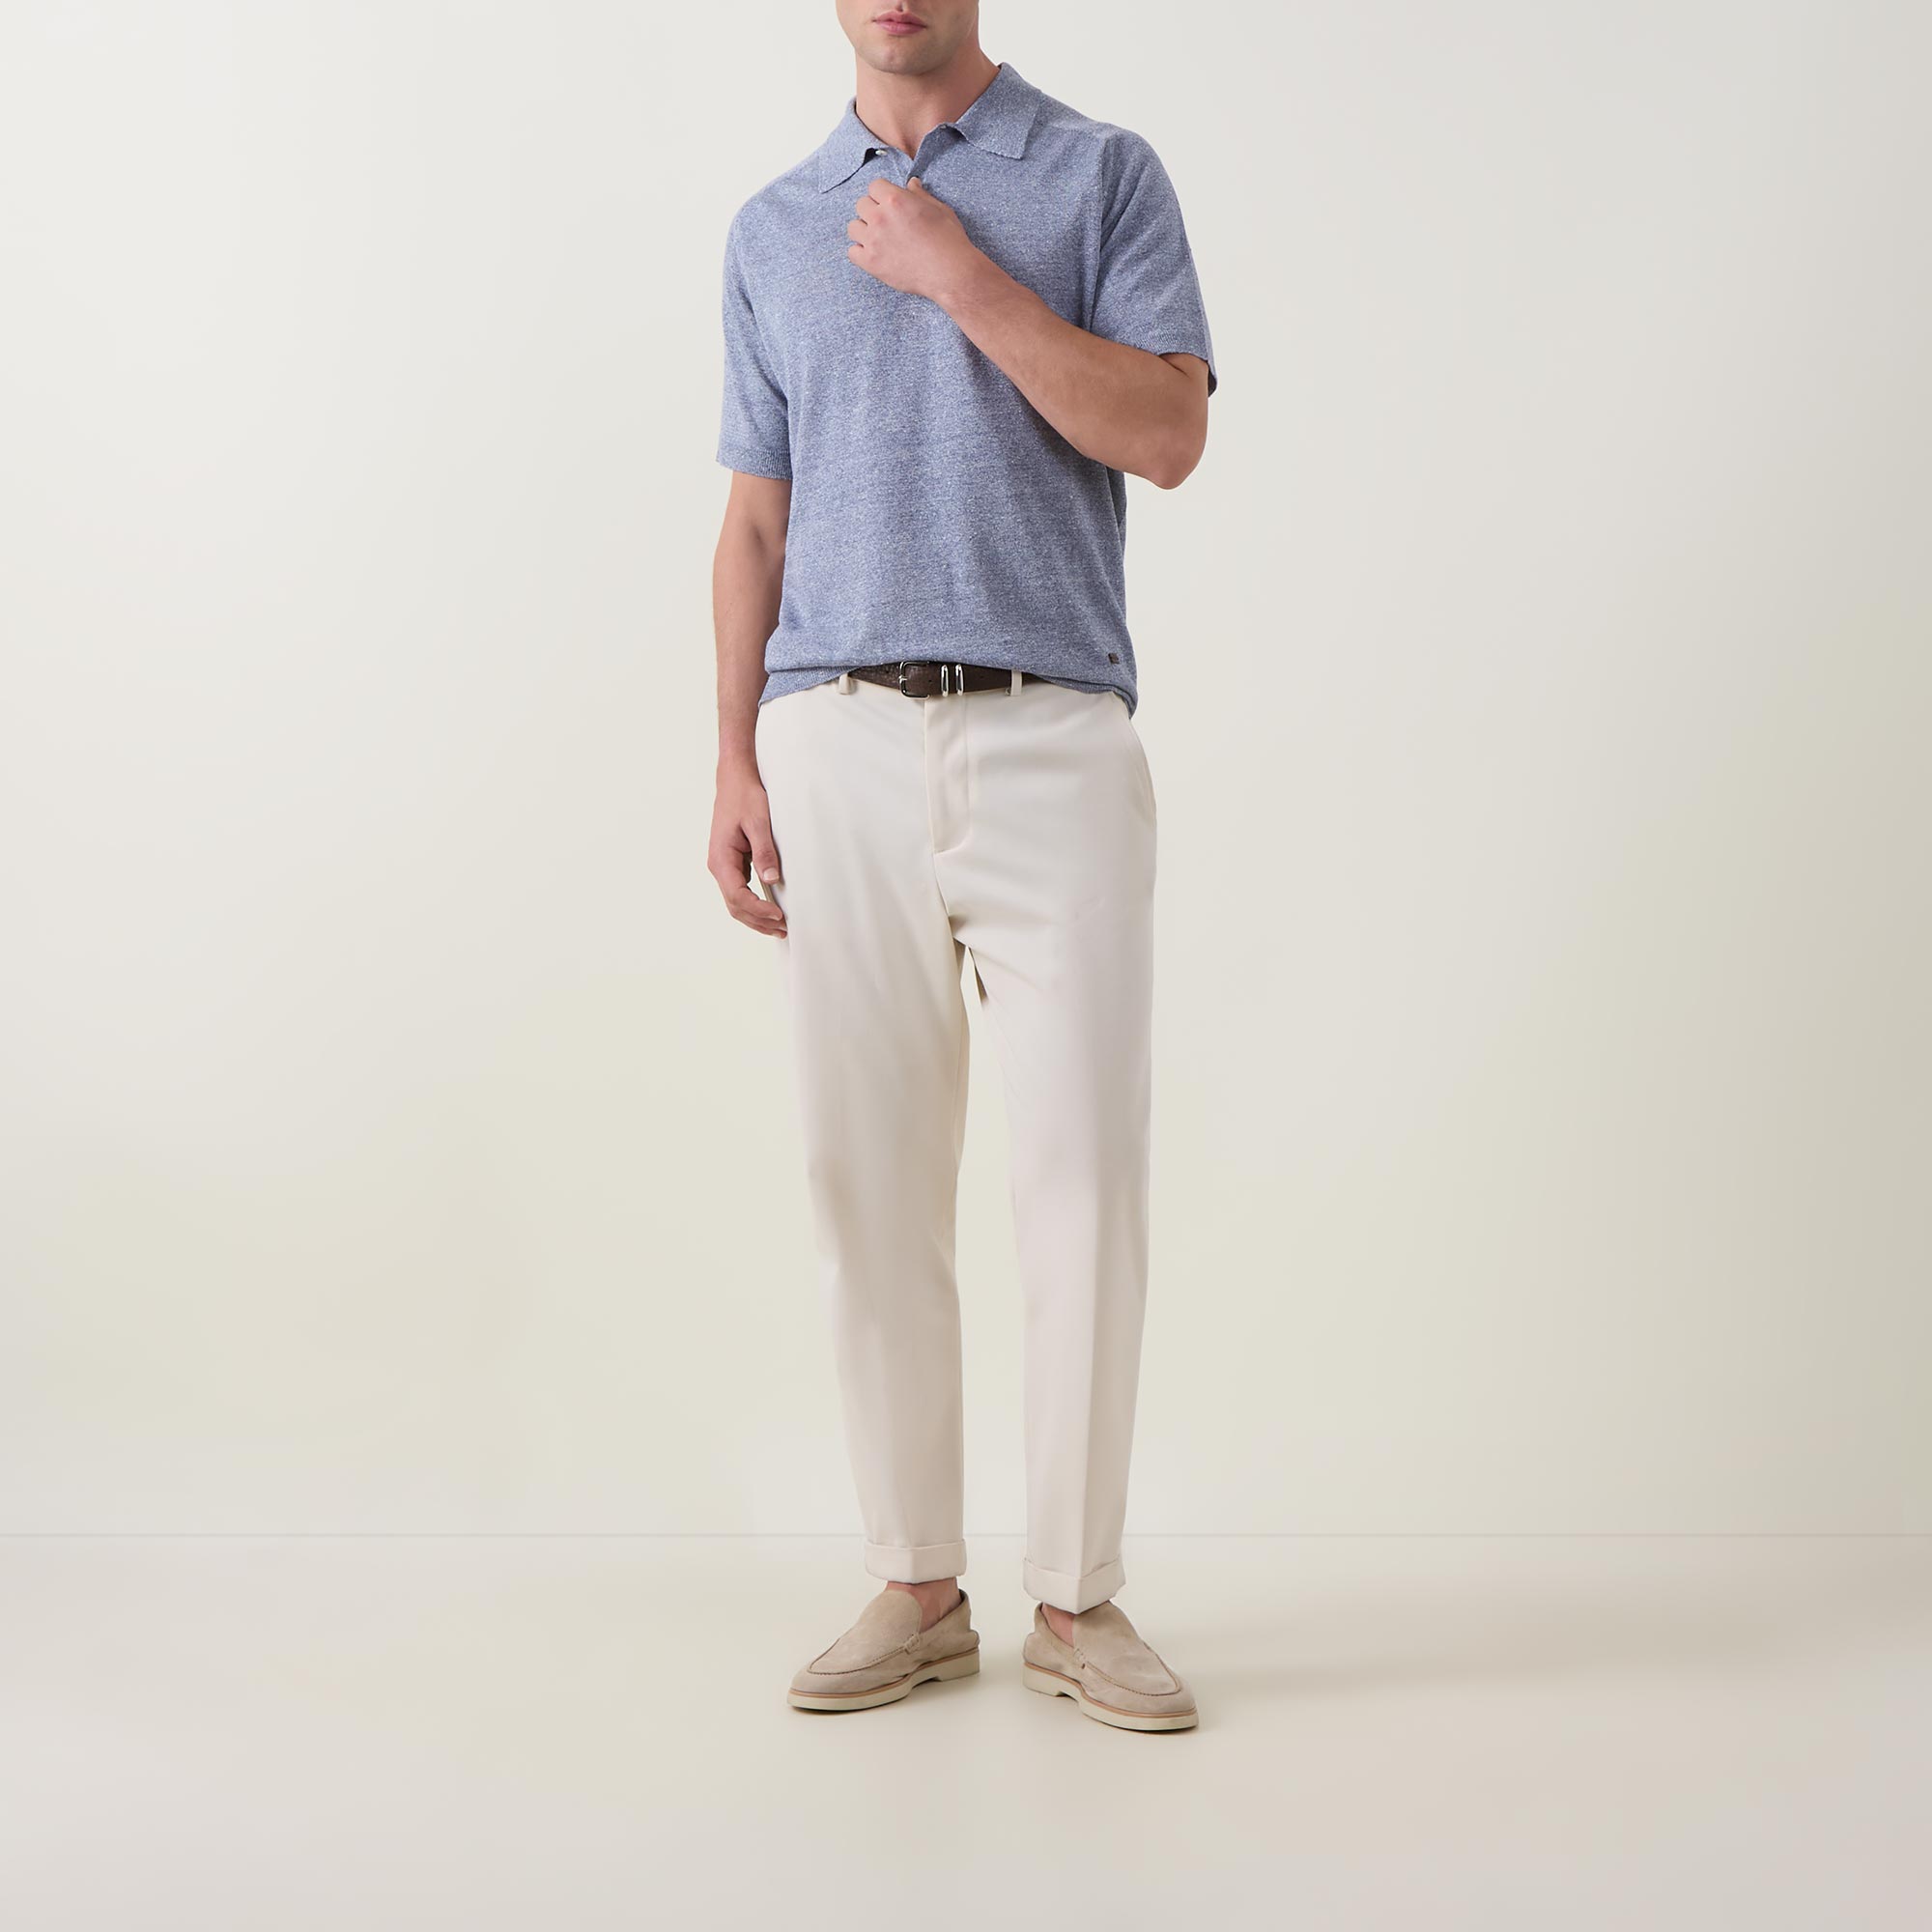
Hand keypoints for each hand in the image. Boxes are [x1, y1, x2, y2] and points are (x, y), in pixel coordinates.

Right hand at [708, 762, 786, 936]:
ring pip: (735, 902)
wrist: (735, 779)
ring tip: (778, 927)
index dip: (758, 910)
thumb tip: (771, 880)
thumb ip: (765, 852)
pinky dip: (753, 905)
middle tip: (783, 930)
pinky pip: (739, 891)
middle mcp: (718, 866)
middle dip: (758, 921)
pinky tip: (769, 909)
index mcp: (721, 859)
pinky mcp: (732, 863)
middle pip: (734, 906)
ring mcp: (724, 866)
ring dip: (755, 917)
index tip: (779, 915)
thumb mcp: (759, 822)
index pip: (737, 896)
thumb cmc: (745, 797)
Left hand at [847, 176, 981, 302]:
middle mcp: (880, 217)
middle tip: (887, 222)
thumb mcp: (938, 209)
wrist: (950, 272)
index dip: (883, 194)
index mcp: (895, 199)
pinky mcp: (871, 263)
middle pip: (861, 205)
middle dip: (873, 210)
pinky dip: (861, 252)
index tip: (890, 204)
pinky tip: (875, 254)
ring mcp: (873, 241)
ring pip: (853, 227)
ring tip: (878, 238)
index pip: (874, 186)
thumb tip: (911, 183)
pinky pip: (852, 252)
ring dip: (864, 230)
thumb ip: (920, 195)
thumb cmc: (948, 239)